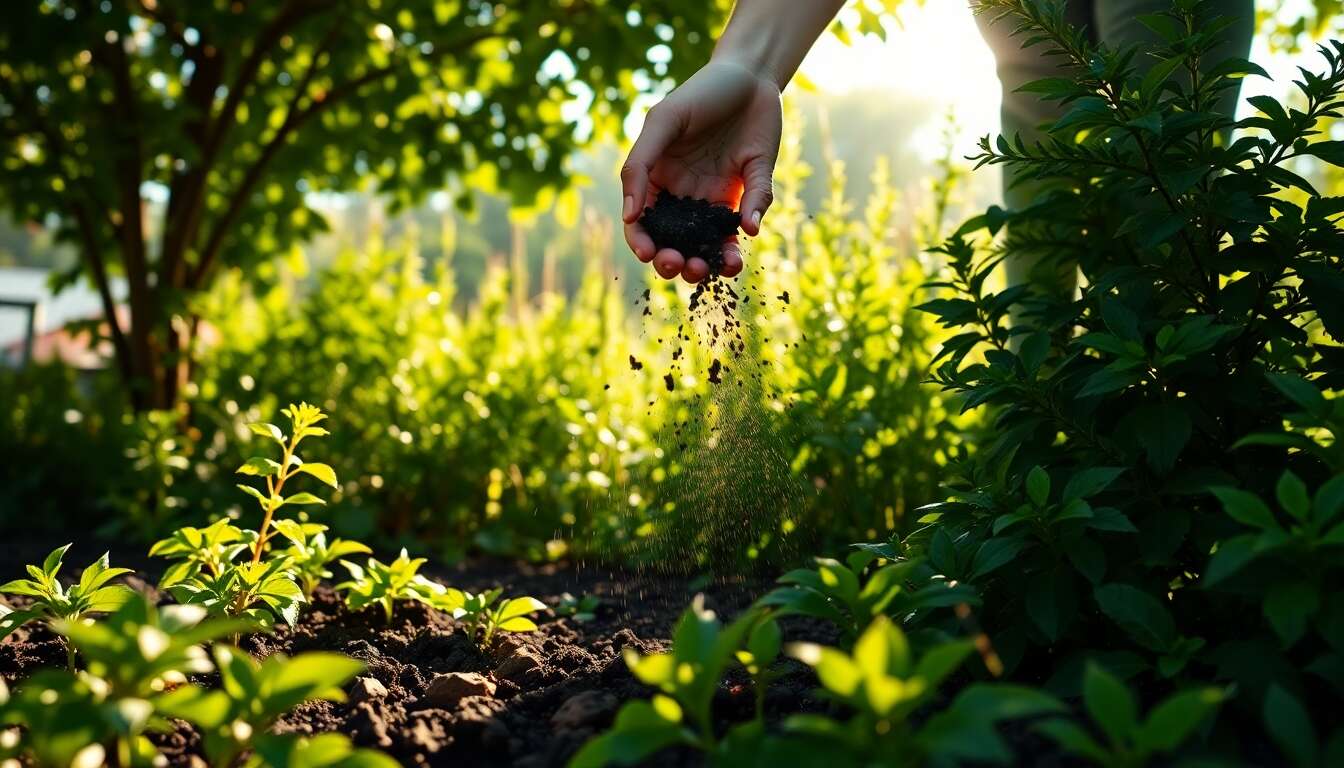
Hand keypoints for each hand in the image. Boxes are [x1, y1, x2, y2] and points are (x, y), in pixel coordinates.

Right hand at [620, 60, 781, 282]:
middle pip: (671, 241)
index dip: (640, 242)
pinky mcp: (745, 197)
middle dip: (672, 261)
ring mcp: (713, 199)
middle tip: (681, 265)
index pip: (641, 221)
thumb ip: (641, 164)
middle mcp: (682, 195)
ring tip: (707, 269)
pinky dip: (734, 248)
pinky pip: (738, 231)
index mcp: (656, 179)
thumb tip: (631, 217)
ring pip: (704, 244)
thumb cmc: (700, 93)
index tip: (648, 253)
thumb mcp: (663, 122)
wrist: (751, 77)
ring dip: (703, 264)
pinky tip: (735, 257)